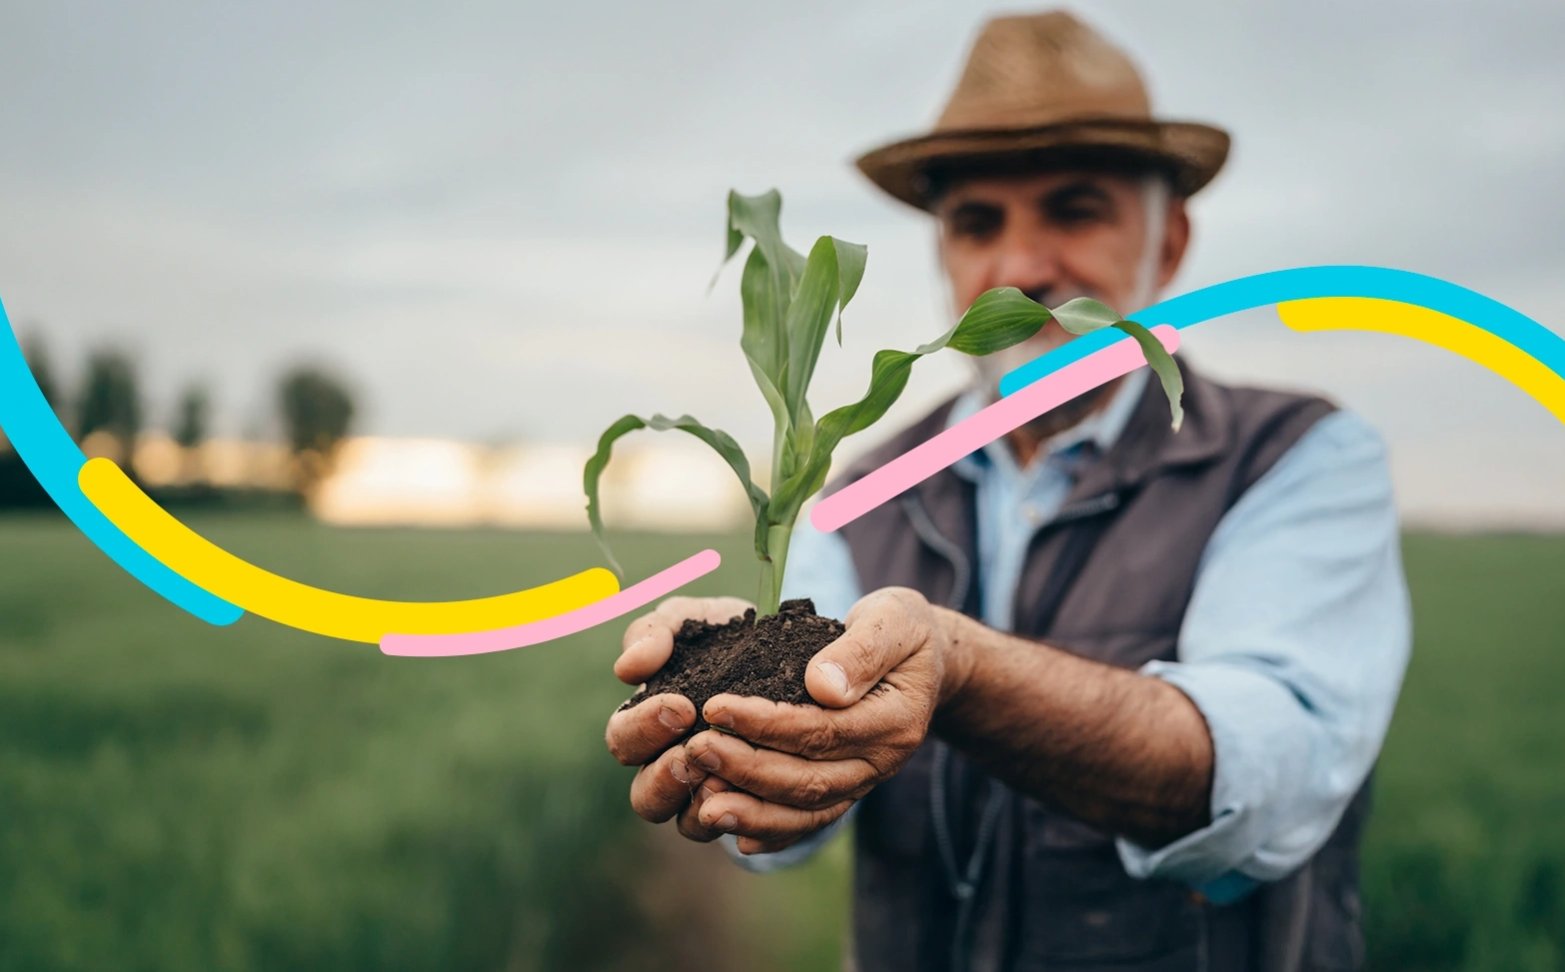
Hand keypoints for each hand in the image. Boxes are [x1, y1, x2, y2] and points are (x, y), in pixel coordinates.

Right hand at [604, 595, 752, 841]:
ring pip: (689, 825)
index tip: (682, 706)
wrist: (795, 652)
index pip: (623, 741)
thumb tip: (629, 668)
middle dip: (667, 778)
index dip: (645, 728)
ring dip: (705, 805)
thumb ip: (654, 633)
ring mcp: (709, 794)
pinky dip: (751, 822)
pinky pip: (744, 833)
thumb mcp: (691, 621)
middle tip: (696, 752)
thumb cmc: (727, 636)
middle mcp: (670, 766)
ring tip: (728, 779)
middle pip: (645, 798)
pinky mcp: (752, 809)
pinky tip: (765, 798)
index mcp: (646, 724)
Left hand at [686, 587, 967, 854]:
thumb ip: (863, 649)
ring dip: (753, 811)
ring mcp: (864, 781)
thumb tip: (823, 686)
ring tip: (703, 805)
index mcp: (895, 720)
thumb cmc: (903, 630)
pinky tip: (736, 834)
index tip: (715, 707)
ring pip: (807, 810)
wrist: (927, 661)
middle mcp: (881, 761)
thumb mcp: (895, 619)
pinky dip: (774, 832)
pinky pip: (811, 821)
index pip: (822, 730)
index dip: (766, 723)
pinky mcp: (847, 789)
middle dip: (747, 769)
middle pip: (809, 779)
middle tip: (695, 750)